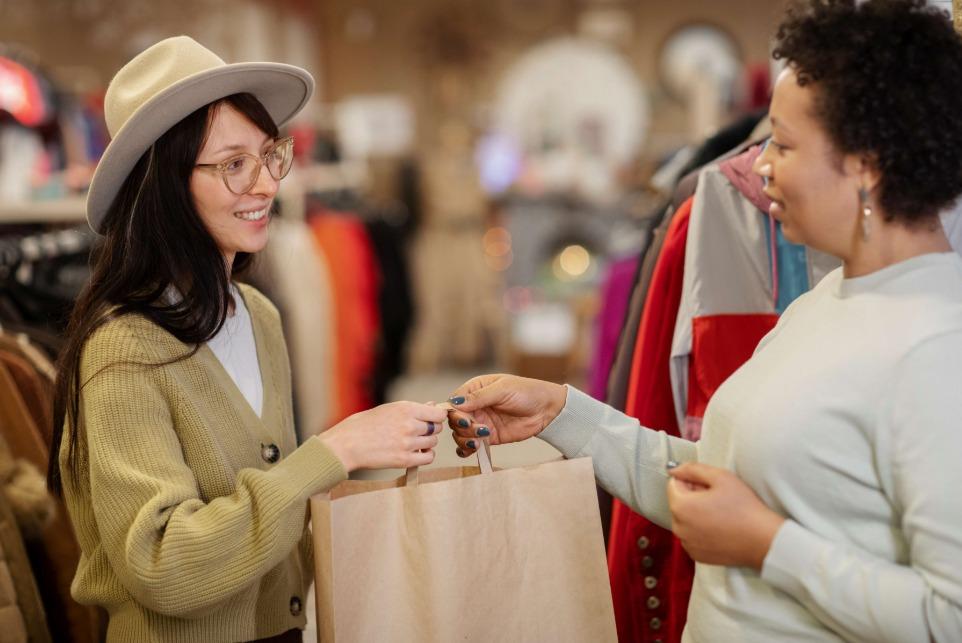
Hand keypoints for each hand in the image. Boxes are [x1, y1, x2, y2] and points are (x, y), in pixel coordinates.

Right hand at [318, 401, 447, 471]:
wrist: (346, 444)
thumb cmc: (364, 425)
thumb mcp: (388, 409)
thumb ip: (412, 409)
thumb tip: (432, 404)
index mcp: (406, 409)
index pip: (438, 413)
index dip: (437, 416)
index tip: (433, 419)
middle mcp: (409, 425)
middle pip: (437, 428)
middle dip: (430, 430)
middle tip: (418, 432)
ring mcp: (408, 443)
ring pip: (433, 443)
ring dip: (426, 443)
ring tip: (412, 442)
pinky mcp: (404, 460)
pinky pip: (428, 458)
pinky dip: (425, 456)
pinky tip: (416, 453)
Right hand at [445, 374, 566, 457]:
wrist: (546, 410)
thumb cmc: (527, 392)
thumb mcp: (503, 389)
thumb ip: (479, 397)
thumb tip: (455, 403)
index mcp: (475, 389)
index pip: (454, 403)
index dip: (454, 413)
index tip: (464, 419)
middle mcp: (475, 406)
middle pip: (454, 420)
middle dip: (462, 427)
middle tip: (478, 429)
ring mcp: (480, 422)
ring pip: (460, 434)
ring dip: (466, 439)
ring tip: (481, 439)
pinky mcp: (488, 437)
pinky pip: (470, 445)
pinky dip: (467, 449)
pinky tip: (474, 449)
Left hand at [667, 463, 784, 570]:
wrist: (763, 540)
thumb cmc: (744, 507)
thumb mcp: (720, 477)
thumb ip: (692, 469)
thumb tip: (674, 469)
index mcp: (680, 506)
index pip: (674, 484)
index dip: (692, 481)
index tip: (709, 486)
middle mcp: (678, 527)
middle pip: (678, 502)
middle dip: (693, 497)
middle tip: (718, 499)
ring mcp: (687, 543)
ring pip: (685, 520)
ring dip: (696, 514)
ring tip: (720, 514)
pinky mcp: (697, 555)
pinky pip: (692, 536)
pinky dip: (701, 531)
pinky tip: (720, 529)